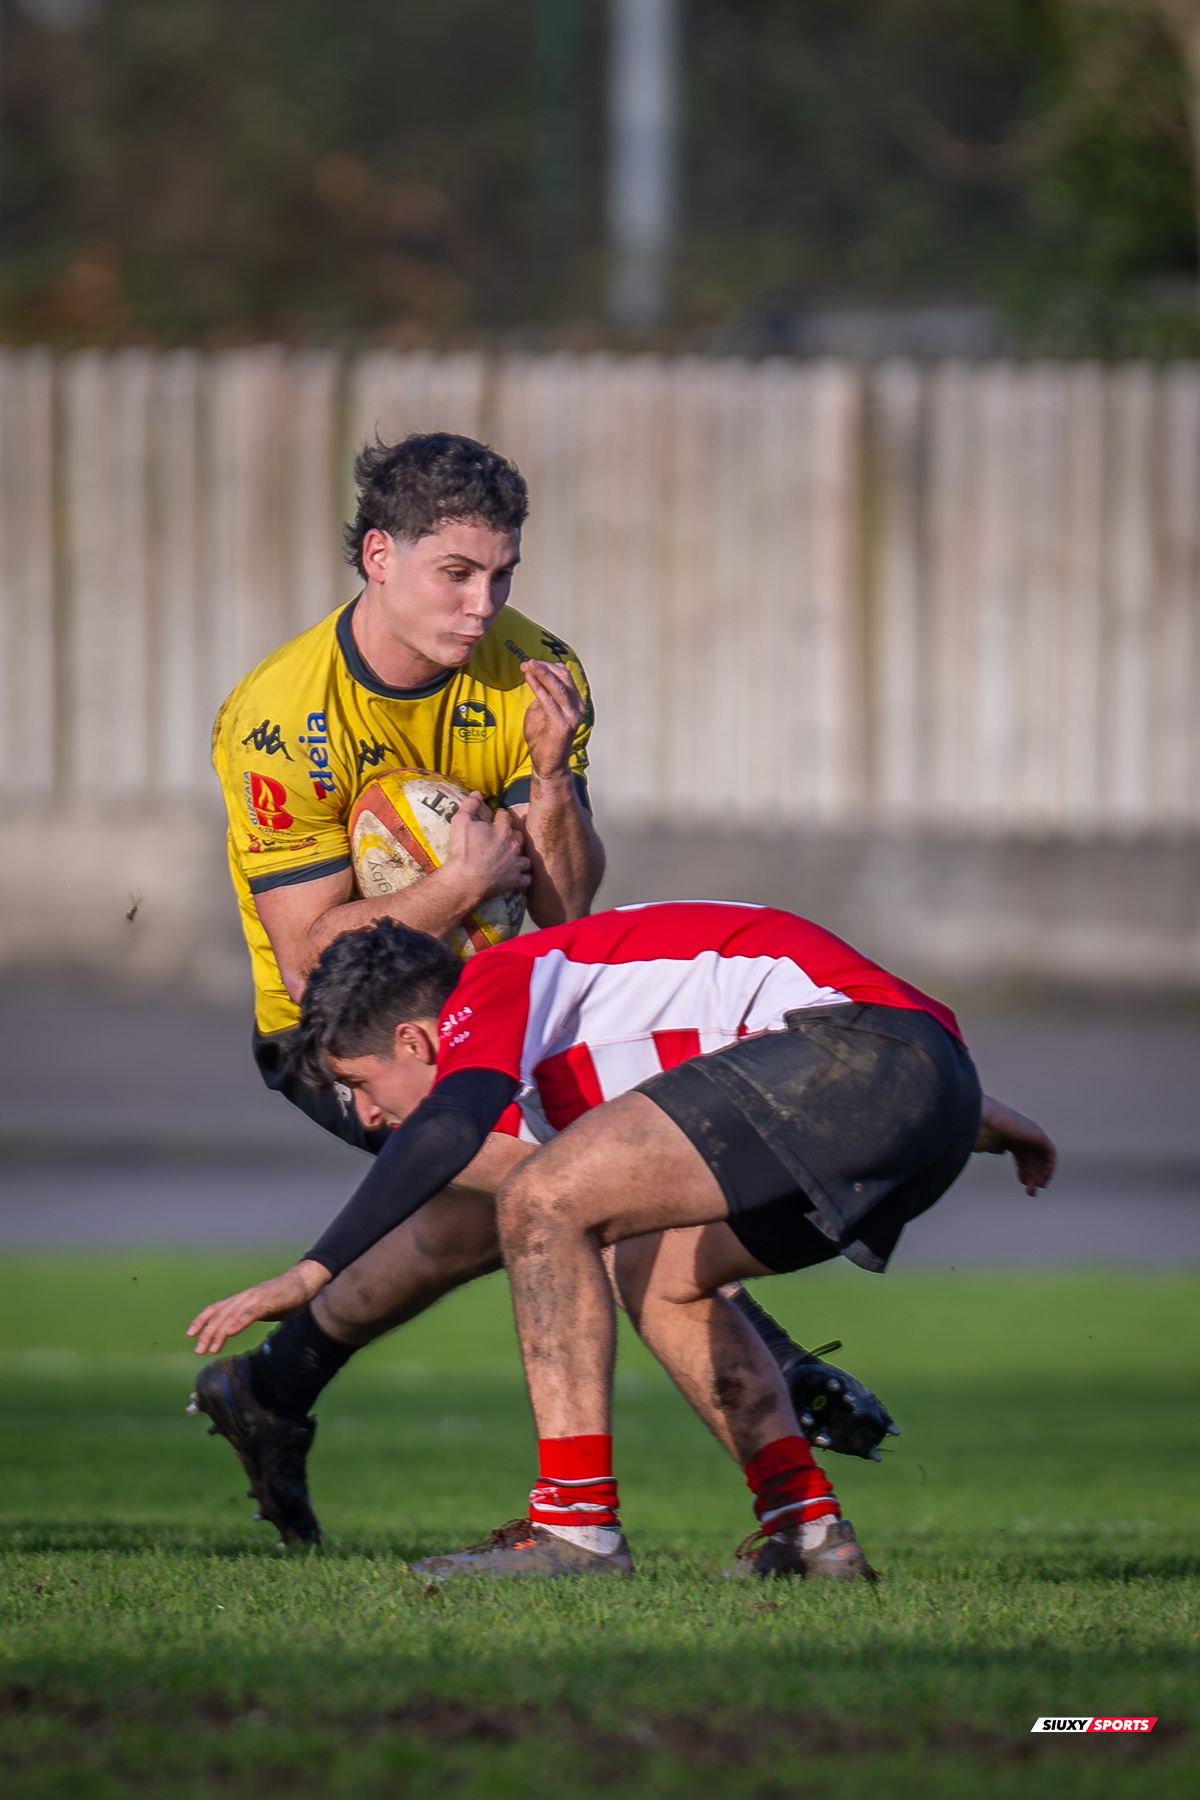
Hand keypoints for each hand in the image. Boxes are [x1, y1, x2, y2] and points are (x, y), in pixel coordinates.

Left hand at [187, 1260, 330, 1355]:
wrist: (304, 1281)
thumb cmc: (285, 1296)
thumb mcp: (263, 1308)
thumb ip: (249, 1316)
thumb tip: (238, 1327)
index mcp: (242, 1300)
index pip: (216, 1309)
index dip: (202, 1320)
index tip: (191, 1335)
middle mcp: (245, 1297)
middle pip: (220, 1315)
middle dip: (207, 1333)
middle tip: (199, 1351)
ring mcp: (256, 1298)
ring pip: (232, 1316)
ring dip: (220, 1333)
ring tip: (212, 1349)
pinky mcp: (268, 1301)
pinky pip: (250, 1313)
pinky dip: (239, 1323)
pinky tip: (231, 1334)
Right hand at [444, 792, 529, 905]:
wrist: (465, 880)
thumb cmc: (462, 850)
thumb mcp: (461, 821)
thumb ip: (470, 804)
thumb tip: (477, 793)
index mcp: (502, 829)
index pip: (506, 816)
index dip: (500, 815)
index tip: (496, 817)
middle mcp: (513, 845)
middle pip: (518, 835)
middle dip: (512, 834)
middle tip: (503, 837)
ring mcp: (516, 864)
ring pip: (525, 857)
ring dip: (520, 856)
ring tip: (512, 857)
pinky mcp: (515, 880)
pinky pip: (527, 878)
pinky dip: (523, 876)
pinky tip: (518, 875)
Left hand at [521, 660, 585, 781]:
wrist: (547, 764)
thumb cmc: (542, 738)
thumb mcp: (541, 711)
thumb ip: (542, 695)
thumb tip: (535, 677)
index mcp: (574, 702)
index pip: (565, 676)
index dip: (548, 666)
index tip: (530, 663)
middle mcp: (577, 707)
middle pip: (563, 677)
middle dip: (544, 667)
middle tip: (528, 662)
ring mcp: (572, 716)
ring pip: (557, 687)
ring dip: (541, 674)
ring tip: (527, 665)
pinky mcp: (562, 724)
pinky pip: (548, 700)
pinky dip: (537, 687)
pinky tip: (528, 678)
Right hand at [974, 1095, 1056, 1196]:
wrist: (988, 1123)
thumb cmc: (982, 1132)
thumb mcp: (988, 1144)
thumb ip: (995, 1146)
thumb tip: (1000, 1149)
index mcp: (1011, 1136)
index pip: (1022, 1155)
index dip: (1023, 1170)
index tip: (1023, 1182)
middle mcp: (1023, 1134)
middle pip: (1032, 1159)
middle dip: (1032, 1176)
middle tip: (1031, 1191)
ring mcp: (1032, 1134)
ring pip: (1041, 1158)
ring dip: (1040, 1175)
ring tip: (1037, 1187)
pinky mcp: (1040, 1136)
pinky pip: (1050, 1154)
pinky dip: (1049, 1167)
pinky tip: (1043, 1178)